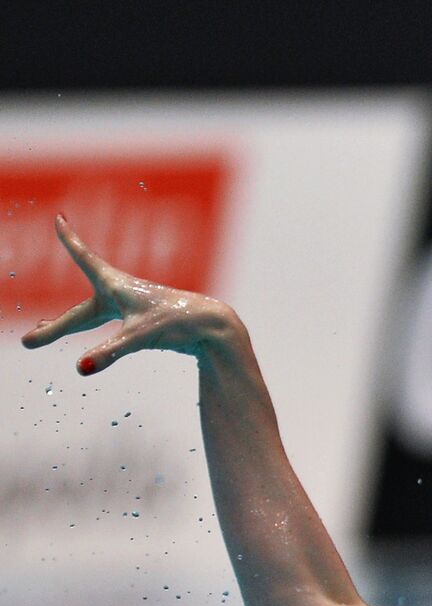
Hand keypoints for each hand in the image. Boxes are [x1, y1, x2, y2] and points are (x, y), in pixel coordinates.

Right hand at [21, 215, 236, 373]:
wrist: (211, 327)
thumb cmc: (177, 322)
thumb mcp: (139, 337)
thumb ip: (109, 352)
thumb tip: (81, 369)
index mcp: (116, 286)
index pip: (85, 259)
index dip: (70, 240)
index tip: (59, 218)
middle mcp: (121, 294)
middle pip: (80, 312)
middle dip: (54, 327)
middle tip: (29, 341)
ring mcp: (131, 309)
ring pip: (91, 319)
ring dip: (66, 328)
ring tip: (42, 334)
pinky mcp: (142, 323)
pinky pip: (108, 328)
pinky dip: (93, 336)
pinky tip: (91, 349)